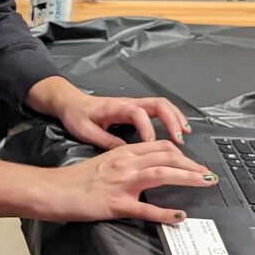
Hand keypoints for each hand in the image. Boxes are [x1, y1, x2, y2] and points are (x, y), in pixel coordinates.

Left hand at [27, 78, 188, 150]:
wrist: (71, 103)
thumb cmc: (77, 116)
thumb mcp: (86, 131)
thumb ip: (105, 140)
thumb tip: (126, 151)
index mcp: (116, 107)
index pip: (137, 113)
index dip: (147, 128)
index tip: (152, 144)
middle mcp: (129, 103)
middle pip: (157, 104)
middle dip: (171, 120)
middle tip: (178, 140)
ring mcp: (134, 104)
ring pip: (162, 105)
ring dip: (175, 118)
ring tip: (184, 135)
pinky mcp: (136, 108)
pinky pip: (159, 109)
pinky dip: (171, 117)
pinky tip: (178, 131)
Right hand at [37, 139, 216, 225]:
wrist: (53, 190)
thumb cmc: (76, 180)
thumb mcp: (104, 162)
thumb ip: (126, 163)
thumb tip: (146, 169)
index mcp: (123, 153)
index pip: (160, 147)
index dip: (182, 154)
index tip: (194, 163)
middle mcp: (125, 164)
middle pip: (166, 157)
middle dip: (192, 164)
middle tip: (208, 174)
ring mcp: (122, 183)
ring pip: (162, 175)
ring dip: (188, 177)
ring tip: (205, 182)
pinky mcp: (116, 204)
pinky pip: (145, 209)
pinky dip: (165, 213)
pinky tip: (179, 216)